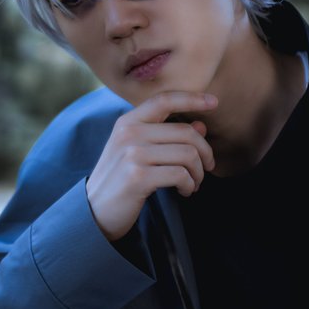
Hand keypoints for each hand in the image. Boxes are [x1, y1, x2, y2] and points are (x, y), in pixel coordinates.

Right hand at [86, 91, 216, 240]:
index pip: (164, 99)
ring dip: (198, 173)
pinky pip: (180, 174)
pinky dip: (189, 184)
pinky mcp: (138, 177)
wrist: (95, 209)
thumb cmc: (121, 178)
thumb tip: (201, 126)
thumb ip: (168, 136)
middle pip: (186, 132)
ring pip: (188, 154)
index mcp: (128, 121)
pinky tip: (185, 191)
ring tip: (193, 183)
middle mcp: (129, 133)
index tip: (214, 102)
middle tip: (206, 168)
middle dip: (204, 152)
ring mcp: (132, 154)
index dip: (192, 98)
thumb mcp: (139, 151)